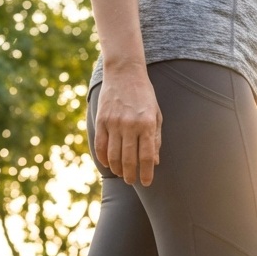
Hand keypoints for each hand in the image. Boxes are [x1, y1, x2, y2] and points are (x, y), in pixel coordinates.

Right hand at [93, 66, 161, 185]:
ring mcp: (114, 123)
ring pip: (113, 156)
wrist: (124, 72)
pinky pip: (100, 146)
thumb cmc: (144, 95)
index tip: (146, 183)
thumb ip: (155, 139)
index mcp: (146, 124)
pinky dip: (103, 158)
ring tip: (122, 174)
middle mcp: (130, 125)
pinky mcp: (101, 120)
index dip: (146, 173)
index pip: (146, 156)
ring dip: (117, 169)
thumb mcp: (156, 115)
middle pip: (129, 159)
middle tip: (132, 181)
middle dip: (131, 175)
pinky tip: (108, 163)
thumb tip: (154, 162)